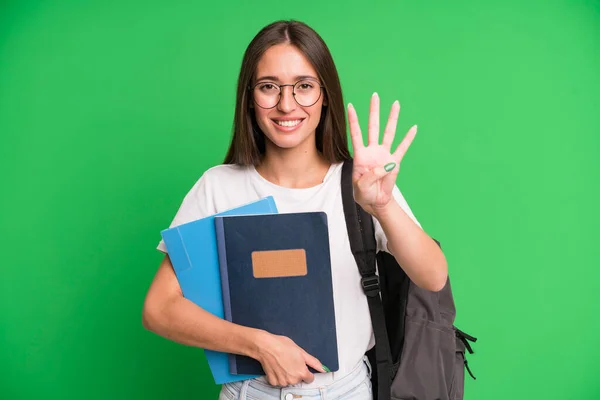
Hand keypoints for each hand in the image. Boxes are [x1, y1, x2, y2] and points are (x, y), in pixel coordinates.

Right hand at [255, 331, 325, 386]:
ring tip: (282, 363)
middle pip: (298, 379)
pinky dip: (278, 376)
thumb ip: (313, 362)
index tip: (301, 366)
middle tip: (290, 361)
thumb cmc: (283, 346)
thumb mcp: (301, 351)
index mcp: (301, 372)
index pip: (310, 378)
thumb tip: (323, 369)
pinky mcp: (273, 382)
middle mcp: (292, 380)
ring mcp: (282, 382)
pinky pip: (279, 382)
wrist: (266, 346)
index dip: (306, 371)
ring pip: (289, 381)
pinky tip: (276, 367)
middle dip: (296, 372)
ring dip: (287, 375)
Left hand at [348, 92, 416, 215]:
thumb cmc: (363, 193)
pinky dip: (408, 138)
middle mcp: (372, 151)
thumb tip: (384, 166)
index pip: (356, 134)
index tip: (350, 106)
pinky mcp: (394, 162)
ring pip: (389, 133)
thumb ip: (370, 176)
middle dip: (374, 111)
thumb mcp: (361, 187)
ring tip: (396, 104)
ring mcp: (384, 155)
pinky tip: (413, 127)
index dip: (353, 121)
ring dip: (392, 118)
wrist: (374, 201)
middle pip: (373, 127)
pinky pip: (402, 148)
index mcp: (360, 155)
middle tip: (374, 96)